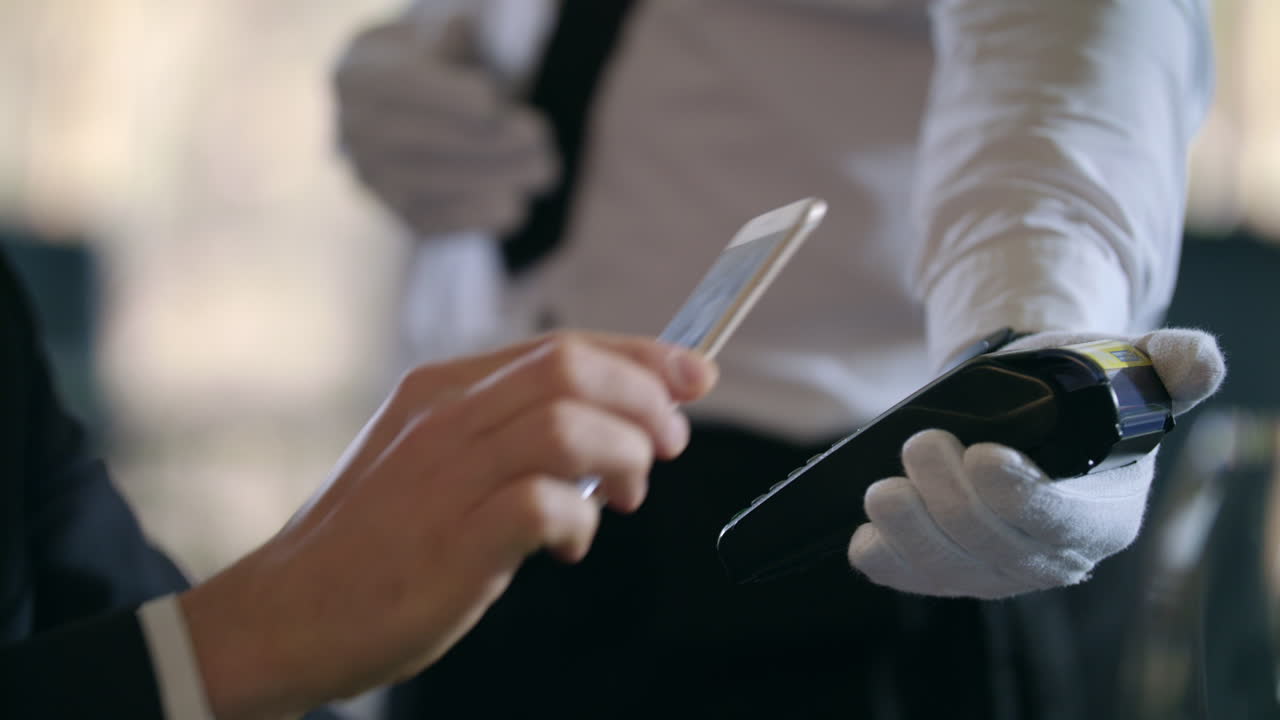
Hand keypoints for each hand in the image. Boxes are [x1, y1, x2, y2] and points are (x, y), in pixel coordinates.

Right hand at [179, 332, 717, 718]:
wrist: (283, 615)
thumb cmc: (370, 542)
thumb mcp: (430, 460)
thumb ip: (504, 434)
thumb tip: (606, 428)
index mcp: (441, 390)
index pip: (561, 346)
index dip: (640, 355)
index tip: (692, 373)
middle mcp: (442, 418)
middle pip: (571, 367)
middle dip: (645, 397)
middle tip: (669, 443)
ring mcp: (443, 476)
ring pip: (565, 424)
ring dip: (623, 454)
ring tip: (628, 494)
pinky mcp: (449, 541)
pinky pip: (540, 505)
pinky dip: (578, 520)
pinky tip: (571, 544)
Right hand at [333, 13, 556, 236]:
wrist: (415, 111)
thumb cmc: (440, 63)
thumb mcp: (442, 36)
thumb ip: (453, 35)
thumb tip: (466, 29)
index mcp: (356, 76)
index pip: (398, 89)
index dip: (445, 98)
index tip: (491, 101)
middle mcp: (351, 134)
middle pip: (418, 142)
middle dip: (484, 142)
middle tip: (539, 139)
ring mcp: (371, 179)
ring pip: (429, 186)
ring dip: (492, 181)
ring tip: (542, 170)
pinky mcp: (398, 215)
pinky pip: (435, 223)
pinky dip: (476, 217)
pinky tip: (516, 207)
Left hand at [847, 328, 1224, 598]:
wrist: (1024, 401)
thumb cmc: (1076, 384)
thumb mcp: (1124, 365)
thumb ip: (1167, 363)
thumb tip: (1195, 361)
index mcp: (1105, 516)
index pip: (1063, 524)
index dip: (1023, 499)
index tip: (984, 457)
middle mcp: (1052, 557)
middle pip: (994, 546)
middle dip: (950, 499)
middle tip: (921, 443)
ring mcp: (996, 570)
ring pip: (947, 567)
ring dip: (910, 531)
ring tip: (882, 489)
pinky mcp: (948, 569)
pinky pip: (912, 577)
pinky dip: (886, 560)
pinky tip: (865, 540)